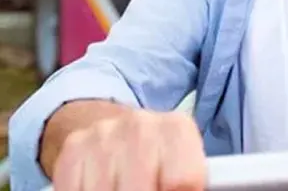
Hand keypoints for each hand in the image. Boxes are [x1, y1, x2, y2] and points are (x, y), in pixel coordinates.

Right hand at [52, 110, 205, 190]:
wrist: (110, 127)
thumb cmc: (156, 155)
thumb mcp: (181, 161)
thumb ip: (188, 181)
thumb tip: (190, 189)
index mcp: (177, 128)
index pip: (183, 181)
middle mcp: (140, 126)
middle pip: (141, 189)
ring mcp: (103, 137)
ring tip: (126, 190)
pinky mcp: (73, 152)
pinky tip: (105, 189)